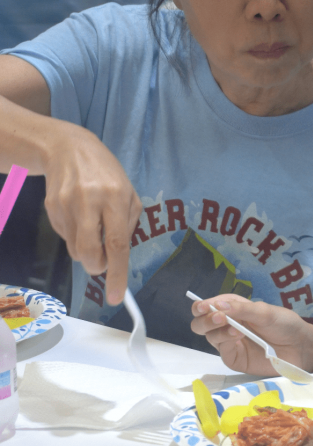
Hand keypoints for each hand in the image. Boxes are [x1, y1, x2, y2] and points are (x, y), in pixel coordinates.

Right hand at [42, 123, 141, 305]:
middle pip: (88, 252)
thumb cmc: (106, 174)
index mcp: (115, 198)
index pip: (117, 244)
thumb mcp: (129, 193)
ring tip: (92, 226)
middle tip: (102, 263)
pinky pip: (65, 237)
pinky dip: (75, 235)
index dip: (117, 273)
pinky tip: (79, 215)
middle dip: (97, 267)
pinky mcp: (50, 209)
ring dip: (86, 249)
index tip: (116, 296)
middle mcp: (89, 202)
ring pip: (75, 249)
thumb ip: (127, 224)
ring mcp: (66, 205)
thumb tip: (119, 256)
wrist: (68, 149)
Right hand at [191, 294, 312, 375]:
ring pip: (209, 336)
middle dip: (205, 319)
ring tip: (234, 327)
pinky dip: (226, 341)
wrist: (302, 348)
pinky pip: (221, 350)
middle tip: (218, 317)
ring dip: (217, 329)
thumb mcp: (266, 312)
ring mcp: (230, 343)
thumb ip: (242, 309)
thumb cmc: (286, 325)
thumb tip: (218, 305)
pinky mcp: (234, 359)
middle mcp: (228, 325)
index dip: (203, 305)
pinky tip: (237, 336)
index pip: (210, 305)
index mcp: (235, 309)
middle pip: (201, 323)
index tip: (204, 306)